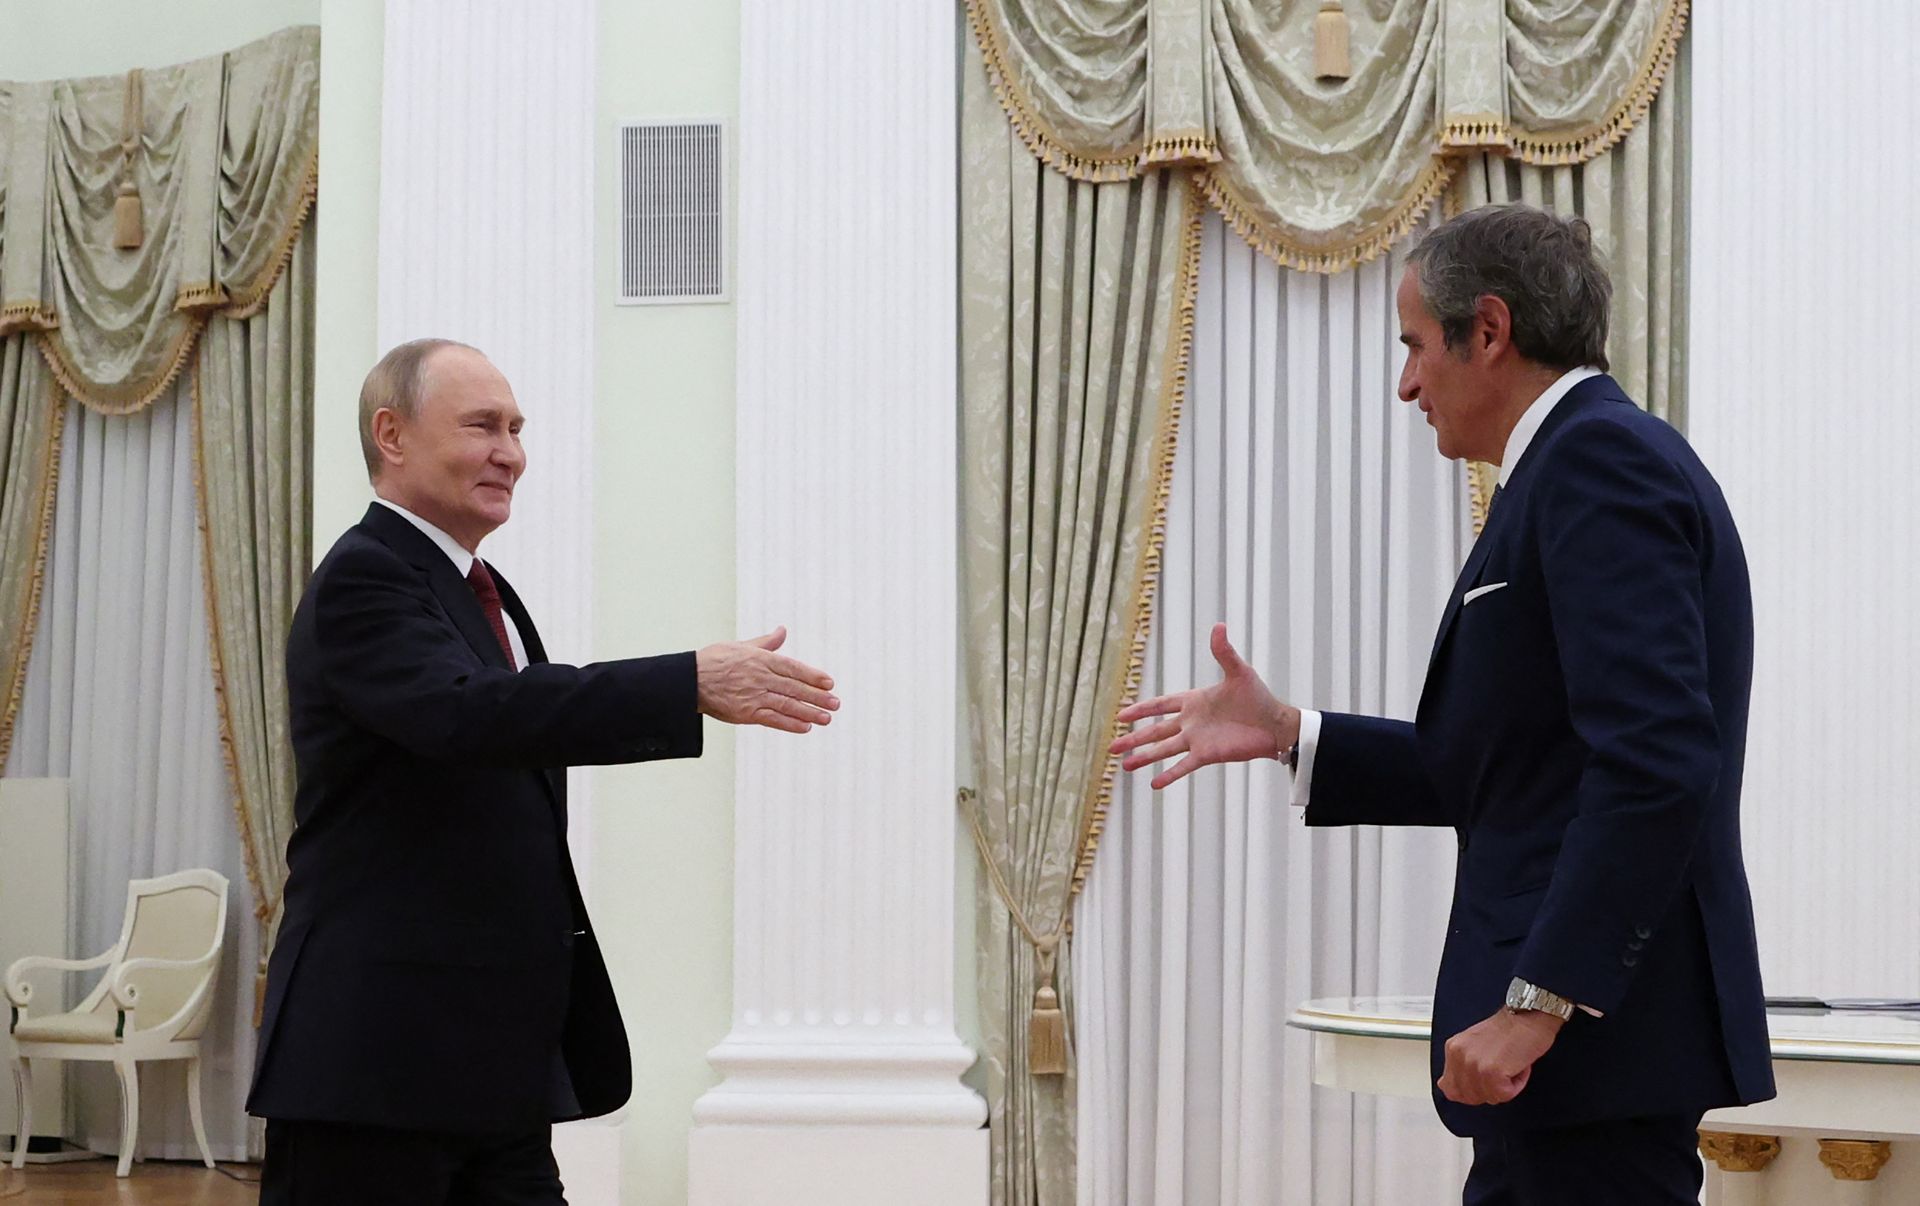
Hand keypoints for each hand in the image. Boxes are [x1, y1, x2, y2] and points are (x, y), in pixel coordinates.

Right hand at [696, 626, 838, 733]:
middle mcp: (760, 677)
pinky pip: (772, 719)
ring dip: (809, 712)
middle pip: (794, 687)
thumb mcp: (741, 646)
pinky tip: (806, 727)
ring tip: (827, 718)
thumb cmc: (714, 660)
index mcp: (760, 659)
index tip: (830, 682)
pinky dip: (790, 723)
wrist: (689, 680)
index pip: (793, 667)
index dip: (813, 675)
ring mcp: (753, 696)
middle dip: (817, 696)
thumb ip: (765, 642)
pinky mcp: (745, 713)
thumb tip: (782, 630)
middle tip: (836, 703)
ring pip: (787, 704)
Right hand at [1109, 623, 1297, 789]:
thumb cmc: (1258, 697)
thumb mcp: (1239, 672)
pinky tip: (1154, 785)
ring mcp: (1197, 740)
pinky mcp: (1207, 754)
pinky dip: (1169, 775)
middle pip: (1155, 730)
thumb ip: (1224, 652)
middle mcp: (1190, 722)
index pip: (1160, 704)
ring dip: (1144, 757)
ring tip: (1124, 766)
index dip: (1141, 709)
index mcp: (1193, 701)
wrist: (1275, 724)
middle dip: (1133, 738)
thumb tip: (1218, 626)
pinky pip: (1184, 765)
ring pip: (1164, 749)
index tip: (1121, 715)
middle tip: (1112, 746)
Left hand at [1436, 1007, 1564, 1105]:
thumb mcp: (1475, 1045)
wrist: (1529, 1015)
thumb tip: (1455, 1089)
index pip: (1450, 1089)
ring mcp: (1475, 1065)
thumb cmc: (1510, 1029)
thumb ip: (1463, 1065)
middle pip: (1469, 1097)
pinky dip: (1517, 1085)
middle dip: (1489, 1091)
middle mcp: (1460, 1056)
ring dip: (1505, 1087)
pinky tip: (1518, 1066)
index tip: (1484, 1081)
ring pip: (1488, 1097)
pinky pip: (1504, 1095)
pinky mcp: (1492, 1073)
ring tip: (1510, 1064)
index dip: (1471, 1092)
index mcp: (1453, 1049)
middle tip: (1501, 1071)